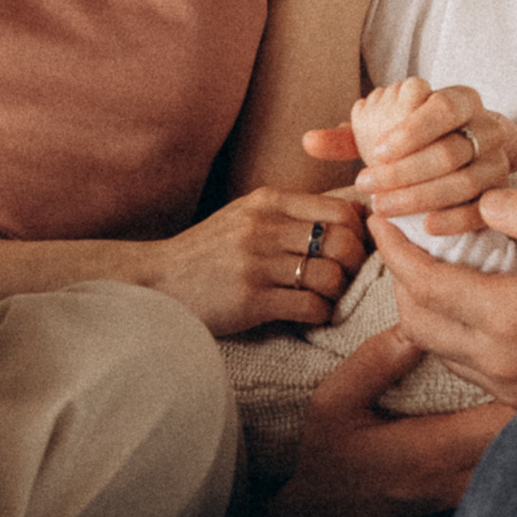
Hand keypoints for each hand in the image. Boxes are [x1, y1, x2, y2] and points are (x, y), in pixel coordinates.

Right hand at [146, 186, 369, 337]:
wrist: (157, 279)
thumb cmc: (209, 251)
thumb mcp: (245, 216)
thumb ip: (290, 213)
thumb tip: (352, 215)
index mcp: (267, 202)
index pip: (340, 210)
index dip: (360, 233)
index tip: (354, 250)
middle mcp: (263, 228)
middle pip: (342, 243)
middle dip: (354, 266)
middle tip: (344, 278)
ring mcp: (256, 264)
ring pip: (329, 277)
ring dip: (336, 293)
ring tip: (324, 297)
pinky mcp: (250, 300)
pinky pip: (309, 307)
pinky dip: (319, 314)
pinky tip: (309, 314)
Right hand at [264, 329, 512, 516]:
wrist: (320, 513)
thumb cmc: (326, 455)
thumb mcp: (334, 401)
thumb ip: (376, 363)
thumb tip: (419, 325)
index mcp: (432, 450)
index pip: (507, 420)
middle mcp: (458, 477)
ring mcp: (466, 492)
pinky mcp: (465, 497)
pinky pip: (511, 468)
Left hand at [306, 77, 516, 240]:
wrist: (475, 161)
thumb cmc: (421, 145)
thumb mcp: (388, 135)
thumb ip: (350, 136)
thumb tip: (308, 141)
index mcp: (460, 101)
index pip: (443, 107)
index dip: (412, 130)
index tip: (377, 152)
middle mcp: (486, 129)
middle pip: (451, 151)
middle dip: (405, 172)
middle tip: (367, 186)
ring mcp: (498, 163)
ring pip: (467, 181)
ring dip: (421, 197)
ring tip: (384, 207)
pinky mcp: (503, 195)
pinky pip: (484, 209)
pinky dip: (455, 219)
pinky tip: (426, 227)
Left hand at [373, 184, 516, 405]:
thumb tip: (483, 202)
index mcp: (513, 317)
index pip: (423, 282)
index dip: (393, 246)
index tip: (381, 216)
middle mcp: (502, 360)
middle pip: (415, 319)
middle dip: (398, 275)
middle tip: (400, 238)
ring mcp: (513, 387)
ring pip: (437, 349)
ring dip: (423, 307)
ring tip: (429, 266)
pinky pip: (466, 368)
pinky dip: (451, 334)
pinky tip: (468, 306)